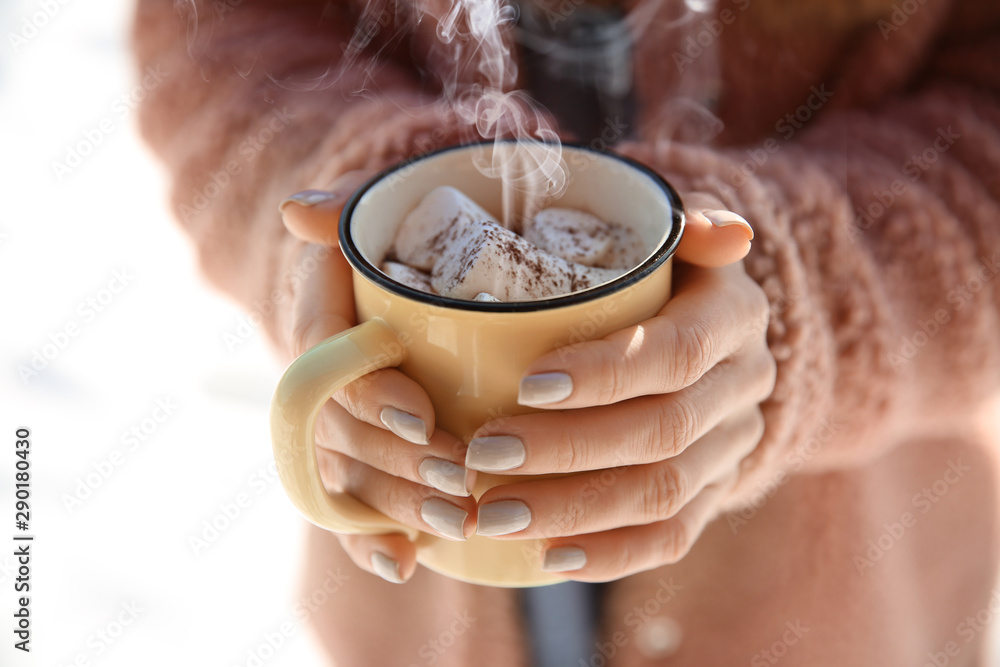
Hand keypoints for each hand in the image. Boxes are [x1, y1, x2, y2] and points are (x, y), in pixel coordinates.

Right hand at [278, 171, 477, 583]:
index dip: (367, 390)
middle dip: (396, 460)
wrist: (419, 267)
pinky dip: (370, 538)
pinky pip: (351, 504)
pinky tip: (401, 564)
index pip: (325, 357)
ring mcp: (338, 419)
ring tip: (456, 522)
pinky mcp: (362, 455)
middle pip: (341, 428)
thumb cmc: (406, 233)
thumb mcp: (383, 207)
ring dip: (396, 504)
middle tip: (458, 479)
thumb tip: (301, 211)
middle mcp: (320, 372)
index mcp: (319, 310)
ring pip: (351, 472)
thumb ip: (351, 209)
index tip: (420, 414)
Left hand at [464, 196, 774, 581]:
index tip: (526, 385)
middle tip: (482, 456)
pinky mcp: (717, 492)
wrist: (709, 334)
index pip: (677, 352)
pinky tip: (550, 558)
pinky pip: (673, 537)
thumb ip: (685, 225)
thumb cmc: (658, 272)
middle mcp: (745, 385)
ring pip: (663, 492)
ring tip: (494, 514)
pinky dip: (611, 554)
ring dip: (575, 509)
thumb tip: (729, 234)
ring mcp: (734, 445)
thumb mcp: (668, 233)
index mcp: (735, 315)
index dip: (606, 373)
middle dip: (567, 450)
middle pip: (662, 431)